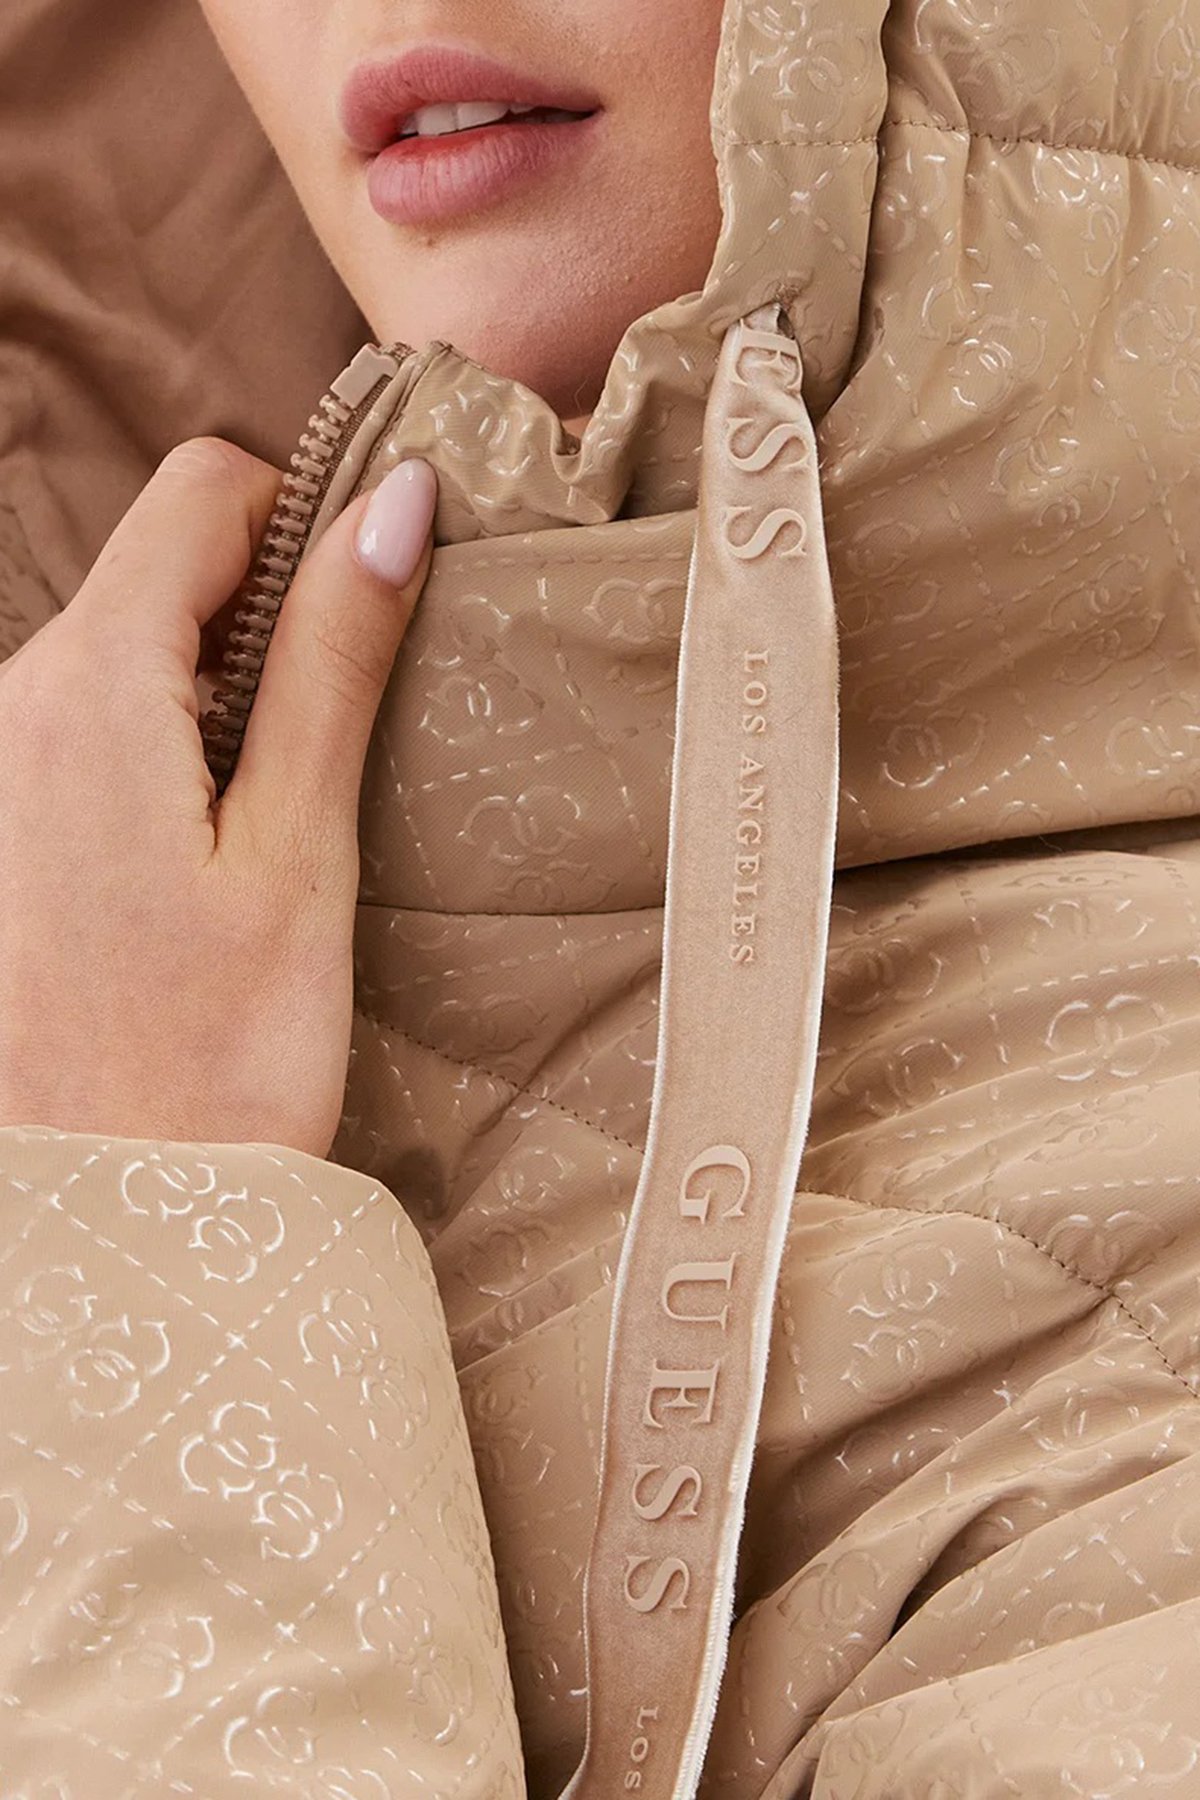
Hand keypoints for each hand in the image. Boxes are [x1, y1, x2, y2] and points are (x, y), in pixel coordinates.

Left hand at [0, 438, 437, 1156]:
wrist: (98, 1227)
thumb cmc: (213, 1064)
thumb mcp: (298, 854)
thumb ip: (333, 663)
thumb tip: (391, 505)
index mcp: (90, 688)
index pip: (202, 491)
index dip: (306, 516)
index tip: (373, 604)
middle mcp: (10, 705)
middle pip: (161, 566)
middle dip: (264, 612)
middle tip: (338, 747)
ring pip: (127, 648)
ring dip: (220, 691)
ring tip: (276, 828)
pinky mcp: (1, 831)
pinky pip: (90, 729)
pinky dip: (170, 750)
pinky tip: (208, 865)